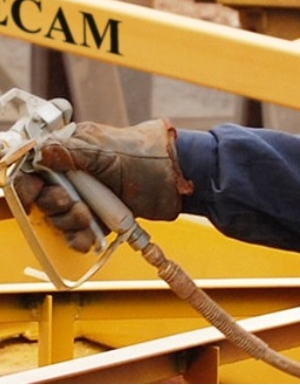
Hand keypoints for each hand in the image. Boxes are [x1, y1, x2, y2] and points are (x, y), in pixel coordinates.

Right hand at [12, 119, 193, 252]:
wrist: (181, 180)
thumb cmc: (151, 159)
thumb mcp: (109, 153)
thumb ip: (71, 153)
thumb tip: (39, 151)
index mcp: (75, 148)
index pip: (36, 166)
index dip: (30, 183)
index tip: (33, 196)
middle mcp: (77, 170)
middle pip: (44, 195)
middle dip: (54, 206)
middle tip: (73, 206)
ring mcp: (89, 193)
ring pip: (59, 216)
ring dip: (69, 223)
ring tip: (88, 220)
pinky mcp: (100, 214)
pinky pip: (79, 230)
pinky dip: (81, 237)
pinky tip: (90, 239)